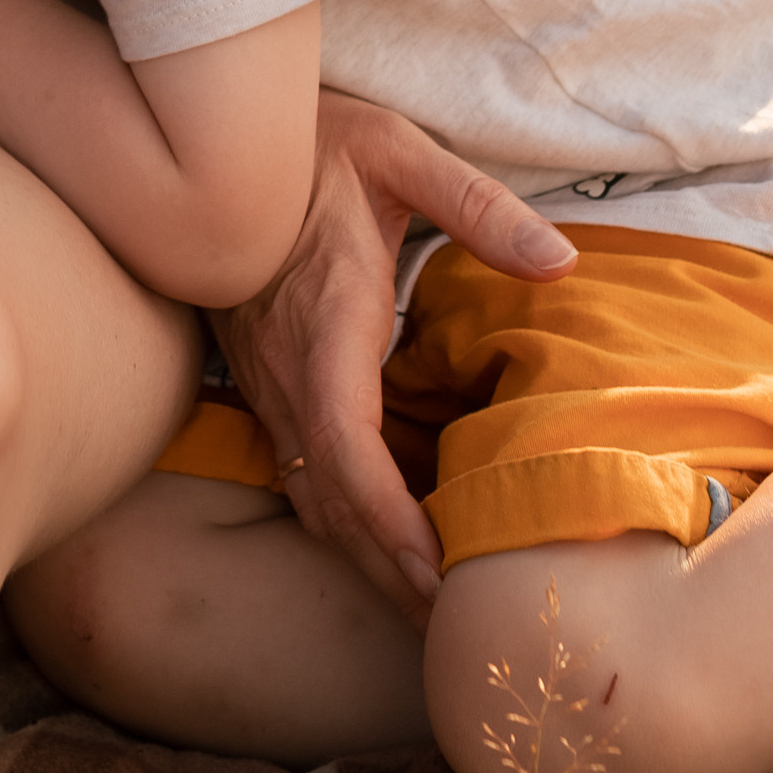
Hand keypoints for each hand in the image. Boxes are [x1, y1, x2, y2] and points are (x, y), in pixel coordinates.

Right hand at [209, 91, 575, 629]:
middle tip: (454, 631)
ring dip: (365, 556)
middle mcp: (286, 367)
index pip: (343, 439)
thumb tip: (561, 261)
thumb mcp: (398, 152)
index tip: (434, 569)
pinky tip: (389, 544)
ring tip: (430, 609)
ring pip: (311, 494)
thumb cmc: (310, 142)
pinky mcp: (264, 383)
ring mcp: (267, 381)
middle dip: (387, 569)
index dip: (385, 514)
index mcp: (324, 319)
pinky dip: (346, 521)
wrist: (211, 140)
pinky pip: (303, 472)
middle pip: (328, 496)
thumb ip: (477, 205)